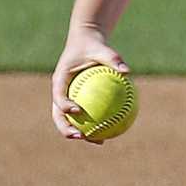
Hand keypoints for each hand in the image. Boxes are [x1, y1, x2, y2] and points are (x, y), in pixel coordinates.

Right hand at [51, 26, 129, 141]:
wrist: (85, 43)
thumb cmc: (92, 46)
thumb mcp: (102, 49)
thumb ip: (113, 59)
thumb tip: (127, 71)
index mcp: (60, 79)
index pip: (58, 95)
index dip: (65, 105)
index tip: (77, 111)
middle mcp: (61, 91)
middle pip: (58, 115)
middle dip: (66, 128)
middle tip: (81, 136)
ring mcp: (67, 98)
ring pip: (70, 120)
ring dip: (82, 132)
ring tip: (99, 142)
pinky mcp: (77, 100)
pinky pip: (86, 115)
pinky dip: (96, 124)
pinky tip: (112, 132)